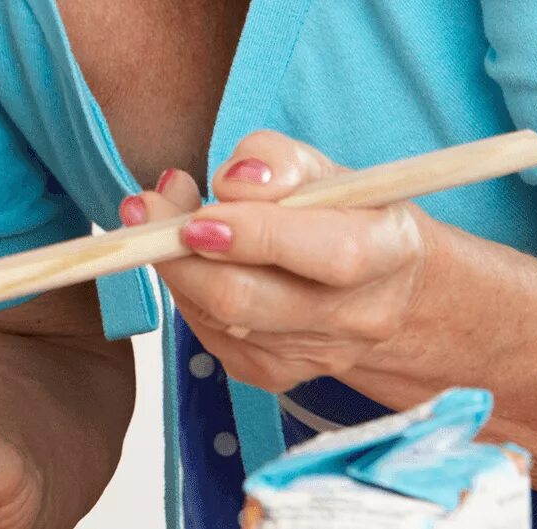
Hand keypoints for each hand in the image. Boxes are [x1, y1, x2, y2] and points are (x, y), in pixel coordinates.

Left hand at [122, 130, 429, 389]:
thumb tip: (233, 181)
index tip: (199, 213)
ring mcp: (316, 355)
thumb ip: (280, 160)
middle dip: (182, 254)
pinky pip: (212, 337)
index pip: (328, 255)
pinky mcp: (278, 375)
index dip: (258, 236)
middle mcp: (357, 315)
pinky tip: (188, 260)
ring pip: (218, 320)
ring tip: (159, 219)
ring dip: (176, 266)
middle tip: (147, 208)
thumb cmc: (352, 216)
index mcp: (388, 252)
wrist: (389, 294)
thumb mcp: (329, 170)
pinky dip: (188, 293)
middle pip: (248, 301)